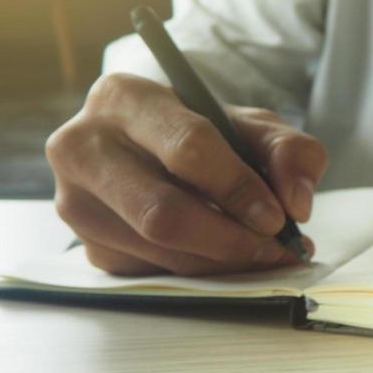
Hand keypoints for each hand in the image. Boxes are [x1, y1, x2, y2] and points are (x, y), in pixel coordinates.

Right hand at [46, 73, 326, 275]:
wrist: (152, 150)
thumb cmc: (204, 134)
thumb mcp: (253, 127)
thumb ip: (290, 152)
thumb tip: (297, 204)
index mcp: (125, 98)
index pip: (187, 149)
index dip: (239, 189)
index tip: (278, 217)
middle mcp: (83, 146)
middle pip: (161, 213)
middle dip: (230, 239)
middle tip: (274, 247)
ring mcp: (75, 201)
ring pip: (158, 251)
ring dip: (222, 263)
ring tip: (264, 253)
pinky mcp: (87, 246)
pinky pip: (152, 274)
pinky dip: (200, 274)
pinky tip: (223, 257)